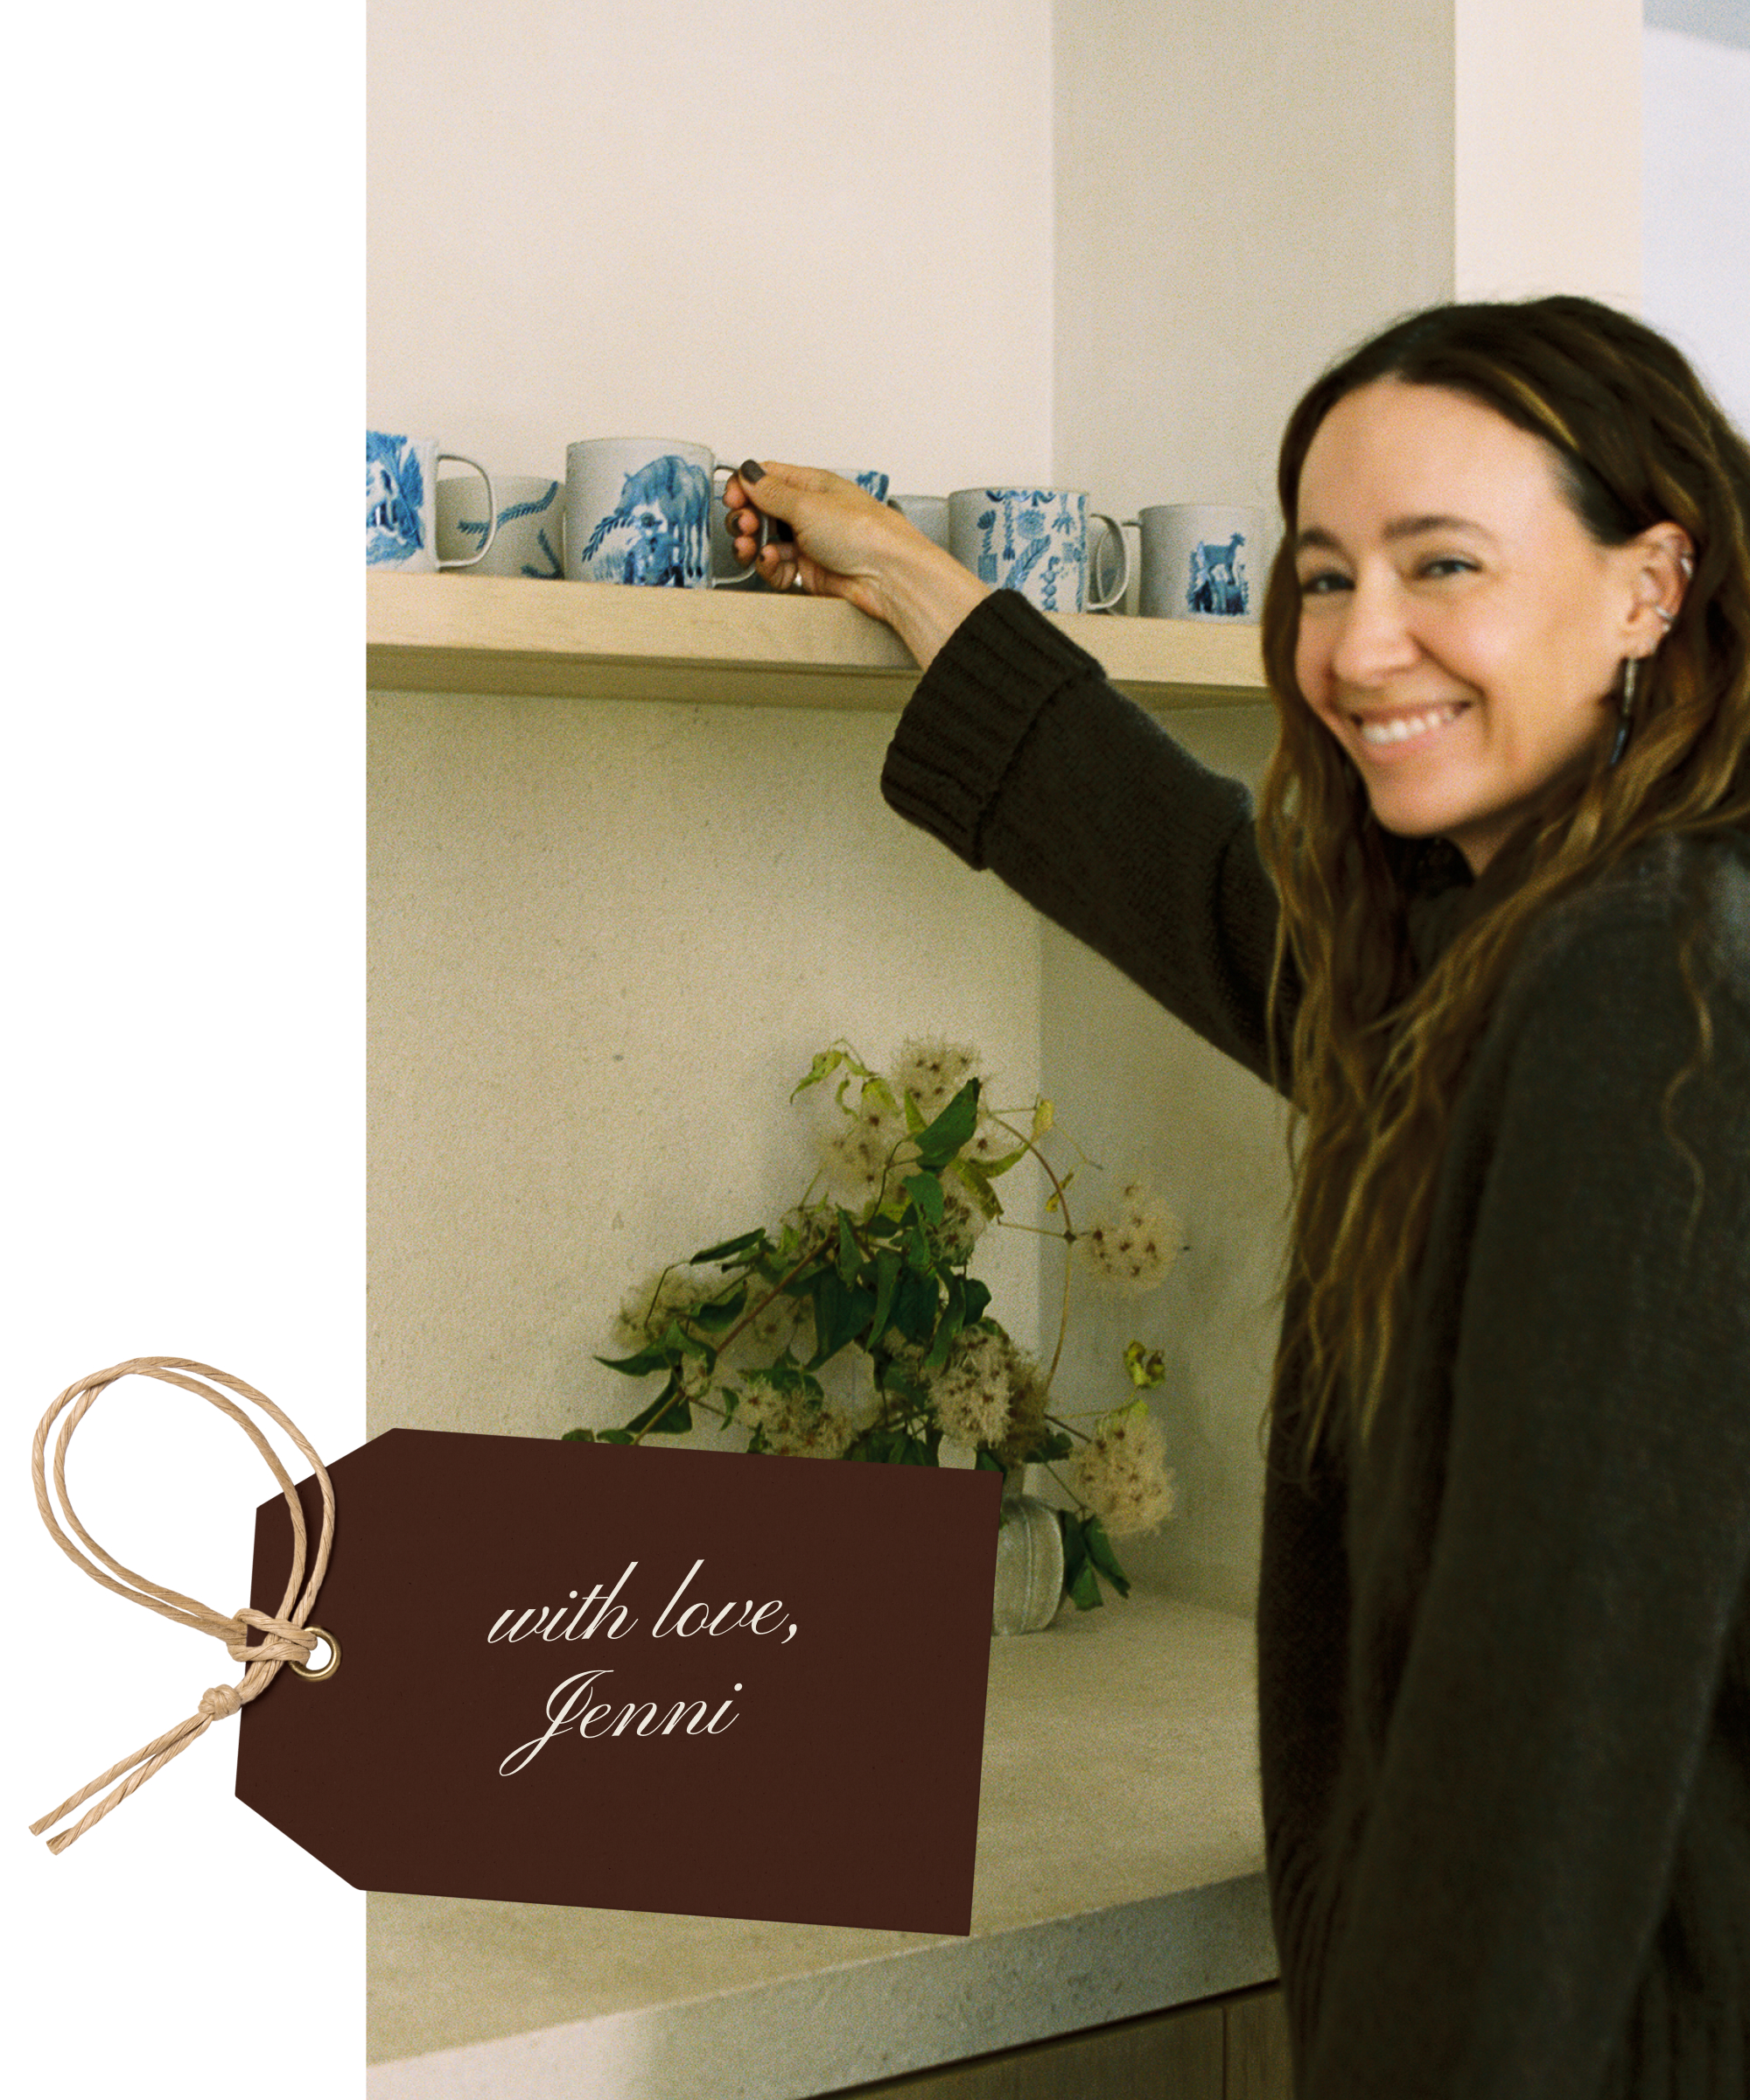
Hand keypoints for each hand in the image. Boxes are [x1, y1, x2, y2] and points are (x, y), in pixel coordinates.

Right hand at [723, 461, 988, 669]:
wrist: (888, 576)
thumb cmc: (866, 534)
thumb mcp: (808, 503)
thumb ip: (772, 492)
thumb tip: (748, 475)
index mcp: (814, 486)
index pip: (769, 478)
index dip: (746, 486)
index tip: (733, 498)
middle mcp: (812, 512)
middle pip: (763, 511)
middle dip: (746, 517)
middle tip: (744, 524)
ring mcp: (810, 543)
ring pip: (766, 541)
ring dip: (752, 543)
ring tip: (751, 546)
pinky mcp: (810, 571)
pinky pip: (777, 567)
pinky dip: (769, 566)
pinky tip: (770, 562)